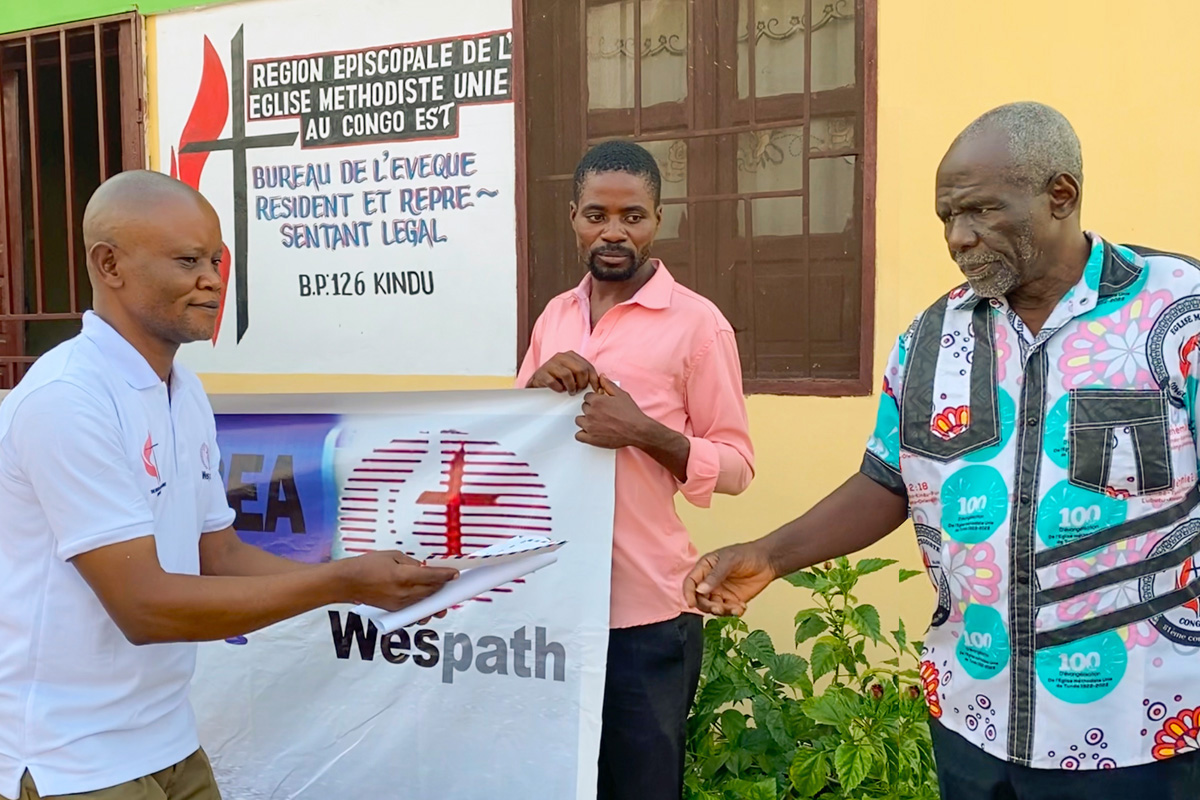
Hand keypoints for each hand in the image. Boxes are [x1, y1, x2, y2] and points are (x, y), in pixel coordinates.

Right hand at [339, 551, 457, 611]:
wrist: (347, 582)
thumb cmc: (366, 565)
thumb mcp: (392, 555)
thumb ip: (411, 563)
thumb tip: (423, 569)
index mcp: (403, 576)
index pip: (432, 577)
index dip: (446, 575)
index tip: (454, 574)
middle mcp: (403, 593)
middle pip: (431, 591)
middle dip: (442, 586)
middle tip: (450, 581)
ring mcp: (399, 604)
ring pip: (424, 601)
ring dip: (434, 596)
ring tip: (441, 591)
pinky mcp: (395, 610)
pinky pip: (414, 607)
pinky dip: (422, 602)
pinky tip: (425, 597)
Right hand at [526, 351, 599, 394]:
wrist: (538, 382)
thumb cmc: (558, 379)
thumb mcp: (573, 374)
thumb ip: (585, 376)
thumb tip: (601, 386)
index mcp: (571, 355)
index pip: (588, 366)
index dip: (594, 380)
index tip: (597, 390)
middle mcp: (561, 357)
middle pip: (580, 370)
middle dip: (582, 383)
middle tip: (579, 390)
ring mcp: (550, 364)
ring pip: (567, 375)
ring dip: (571, 387)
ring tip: (570, 391)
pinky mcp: (542, 373)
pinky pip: (553, 382)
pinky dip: (558, 388)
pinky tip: (559, 390)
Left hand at [575, 375, 650, 448]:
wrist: (637, 431)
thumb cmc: (631, 414)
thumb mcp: (621, 395)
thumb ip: (608, 385)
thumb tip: (601, 377)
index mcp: (597, 401)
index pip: (587, 397)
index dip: (594, 400)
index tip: (600, 404)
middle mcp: (591, 413)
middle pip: (584, 408)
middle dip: (591, 409)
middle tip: (602, 413)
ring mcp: (590, 426)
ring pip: (579, 420)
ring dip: (586, 420)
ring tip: (597, 422)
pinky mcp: (591, 438)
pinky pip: (579, 436)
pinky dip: (583, 434)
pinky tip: (591, 432)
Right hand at [683, 542, 776, 616]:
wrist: (768, 561)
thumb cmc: (747, 554)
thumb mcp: (730, 561)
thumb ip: (715, 575)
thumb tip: (700, 590)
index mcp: (705, 568)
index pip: (690, 582)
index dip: (688, 593)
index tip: (691, 603)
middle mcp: (710, 582)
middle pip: (700, 599)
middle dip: (707, 606)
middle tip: (718, 608)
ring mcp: (721, 592)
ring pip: (713, 607)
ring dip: (722, 611)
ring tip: (735, 608)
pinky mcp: (732, 601)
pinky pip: (728, 611)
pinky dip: (734, 612)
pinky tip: (742, 606)